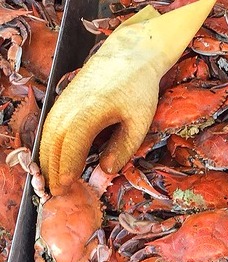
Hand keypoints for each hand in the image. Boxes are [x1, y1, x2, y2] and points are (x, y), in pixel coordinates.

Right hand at [39, 0, 214, 194]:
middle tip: (56, 197)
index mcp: (88, 113)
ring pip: (47, 137)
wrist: (129, 55)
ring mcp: (62, 103)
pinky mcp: (63, 102)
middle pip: (52, 145)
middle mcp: (68, 108)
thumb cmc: (139, 89)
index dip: (66, 170)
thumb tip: (104, 171)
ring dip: (47, 161)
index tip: (64, 190)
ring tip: (52, 185)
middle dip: (52, 172)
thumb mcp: (139, 123)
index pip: (71, 147)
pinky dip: (49, 148)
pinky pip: (50, 129)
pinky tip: (53, 163)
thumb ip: (122, 149)